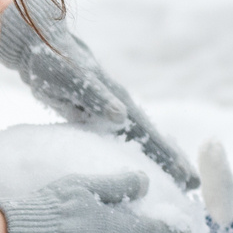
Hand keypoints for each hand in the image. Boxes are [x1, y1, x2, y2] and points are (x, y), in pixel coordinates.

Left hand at [0, 0, 197, 189]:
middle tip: (193, 186)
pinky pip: (118, 140)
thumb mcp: (72, 78)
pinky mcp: (94, 116)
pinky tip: (135, 166)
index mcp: (117, 101)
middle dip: (171, 162)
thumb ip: (96, 97)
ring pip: (137, 141)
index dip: (168, 156)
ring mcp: (107, 112)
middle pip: (150, 140)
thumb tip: (122, 116)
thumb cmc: (53, 61)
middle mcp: (118, 107)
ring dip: (155, 160)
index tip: (187, 176)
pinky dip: (130, 153)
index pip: (149, 134)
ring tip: (173, 181)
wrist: (38, 46)